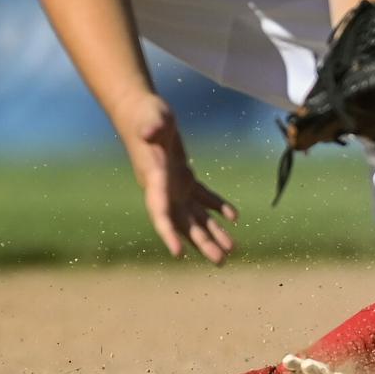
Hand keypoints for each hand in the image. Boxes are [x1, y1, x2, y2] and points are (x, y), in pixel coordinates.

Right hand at [115, 93, 237, 264]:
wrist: (141, 111)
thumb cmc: (145, 114)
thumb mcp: (150, 118)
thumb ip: (151, 126)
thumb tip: (149, 133)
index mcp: (154, 179)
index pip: (160, 211)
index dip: (168, 233)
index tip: (178, 253)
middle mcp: (163, 189)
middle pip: (183, 223)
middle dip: (201, 243)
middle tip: (220, 262)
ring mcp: (174, 185)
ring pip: (195, 215)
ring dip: (213, 232)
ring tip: (231, 250)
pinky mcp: (183, 177)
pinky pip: (202, 197)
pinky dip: (217, 207)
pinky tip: (234, 217)